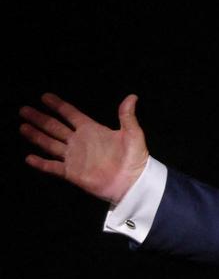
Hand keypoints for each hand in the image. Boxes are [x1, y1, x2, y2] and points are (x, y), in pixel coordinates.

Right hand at [19, 93, 149, 203]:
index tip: (45, 97)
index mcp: (91, 129)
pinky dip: (41, 163)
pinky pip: (53, 167)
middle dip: (40, 119)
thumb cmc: (135, 157)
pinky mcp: (72, 173)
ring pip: (50, 144)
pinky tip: (29, 158)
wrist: (133, 182)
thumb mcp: (133, 134)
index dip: (58, 105)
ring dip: (36, 136)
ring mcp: (74, 157)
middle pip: (55, 127)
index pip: (71, 114)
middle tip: (24, 110)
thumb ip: (127, 116)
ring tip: (22, 127)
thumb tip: (132, 96)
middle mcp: (79, 141)